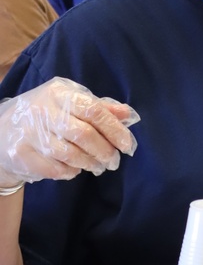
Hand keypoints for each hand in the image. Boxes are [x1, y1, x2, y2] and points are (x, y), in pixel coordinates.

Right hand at [0, 78, 138, 190]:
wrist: (3, 132)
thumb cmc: (47, 115)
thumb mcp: (70, 103)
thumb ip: (99, 107)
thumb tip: (128, 114)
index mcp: (60, 93)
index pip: (93, 110)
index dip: (114, 129)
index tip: (127, 145)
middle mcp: (43, 110)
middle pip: (83, 134)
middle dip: (104, 151)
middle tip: (114, 161)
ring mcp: (30, 132)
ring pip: (70, 154)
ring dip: (90, 164)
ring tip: (98, 166)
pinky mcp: (22, 154)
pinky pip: (56, 168)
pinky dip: (71, 171)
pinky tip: (76, 169)